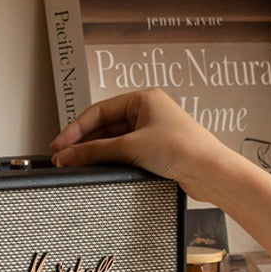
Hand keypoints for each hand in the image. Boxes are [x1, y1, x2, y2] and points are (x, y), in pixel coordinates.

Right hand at [49, 89, 232, 204]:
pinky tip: (101, 170)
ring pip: (115, 142)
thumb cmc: (183, 149)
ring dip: (97, 154)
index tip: (59, 145)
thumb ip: (95, 152)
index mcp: (143, 99)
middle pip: (105, 127)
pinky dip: (112, 162)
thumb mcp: (131, 147)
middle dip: (84, 143)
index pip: (98, 111)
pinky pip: (127, 154)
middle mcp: (148, 113)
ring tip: (78, 166)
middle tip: (64, 158)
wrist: (211, 172)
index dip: (75, 129)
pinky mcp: (158, 153)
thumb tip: (68, 155)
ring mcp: (153, 133)